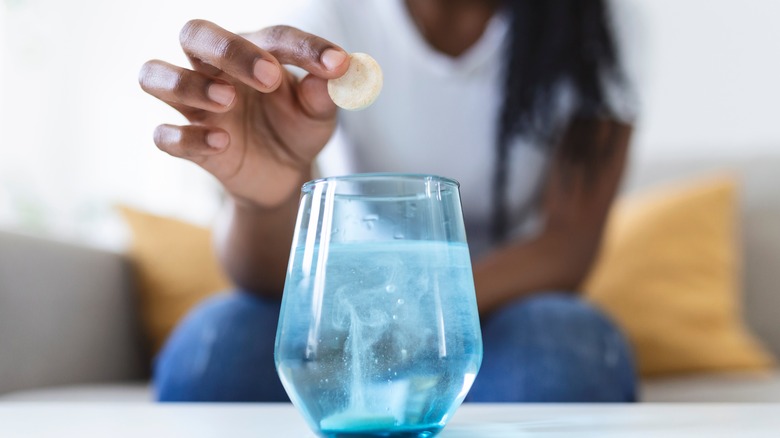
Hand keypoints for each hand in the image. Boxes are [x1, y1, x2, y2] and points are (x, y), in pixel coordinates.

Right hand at [139, 20, 349, 207]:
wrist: (284, 175)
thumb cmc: (296, 129)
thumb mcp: (318, 113)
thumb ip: (325, 92)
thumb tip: (338, 71)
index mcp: (254, 52)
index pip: (273, 36)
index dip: (305, 47)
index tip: (335, 64)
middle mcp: (216, 71)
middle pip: (195, 34)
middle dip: (228, 50)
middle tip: (268, 76)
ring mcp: (197, 107)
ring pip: (155, 75)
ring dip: (188, 83)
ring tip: (228, 100)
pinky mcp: (190, 144)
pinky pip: (165, 135)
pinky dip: (187, 137)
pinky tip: (222, 142)